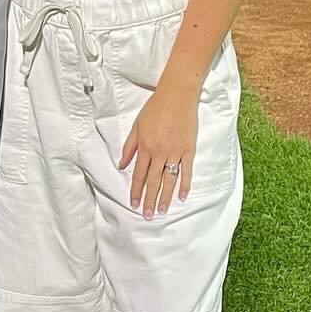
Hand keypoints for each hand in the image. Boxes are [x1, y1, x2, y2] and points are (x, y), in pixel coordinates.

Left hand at [118, 80, 198, 219]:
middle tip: (147, 215)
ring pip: (169, 180)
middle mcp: (159, 152)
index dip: (136, 191)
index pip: (138, 175)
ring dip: (164, 197)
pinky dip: (185, 184)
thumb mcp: (137, 125)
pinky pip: (186, 171)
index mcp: (145, 147)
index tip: (134, 204)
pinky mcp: (188, 150)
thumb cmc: (155, 108)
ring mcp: (175, 152)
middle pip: (153, 181)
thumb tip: (121, 164)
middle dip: (149, 200)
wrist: (177, 95)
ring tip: (161, 210)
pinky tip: (182, 196)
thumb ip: (129, 147)